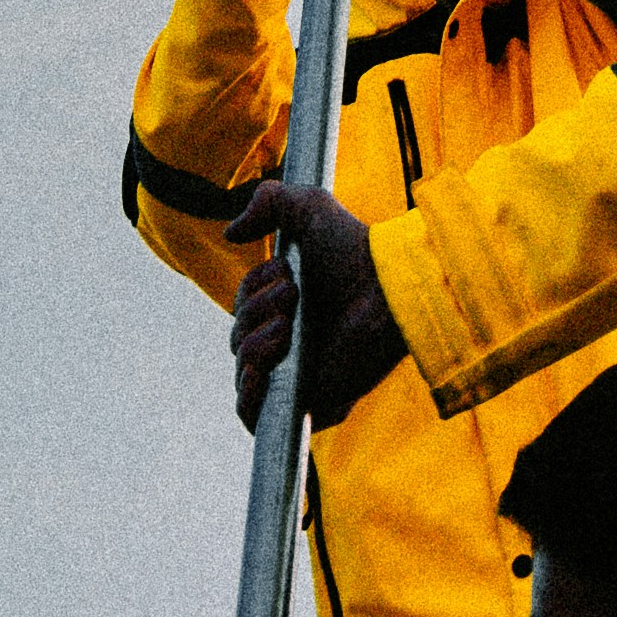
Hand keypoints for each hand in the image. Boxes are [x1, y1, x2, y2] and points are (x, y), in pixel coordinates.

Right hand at [227, 176, 408, 426]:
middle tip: (293, 296)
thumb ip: (267, 200)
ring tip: (286, 326)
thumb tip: (231, 234)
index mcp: (286, 308)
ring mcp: (298, 377)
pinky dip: (248, 396)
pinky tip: (259, 370)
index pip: (242, 313)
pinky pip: (255, 416)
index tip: (286, 275)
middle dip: (254, 312)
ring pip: (243, 372)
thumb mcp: (308, 206)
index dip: (251, 291)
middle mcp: (290, 344)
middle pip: (238, 340)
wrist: (385, 289)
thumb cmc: (354, 249)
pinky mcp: (308, 405)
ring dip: (253, 343)